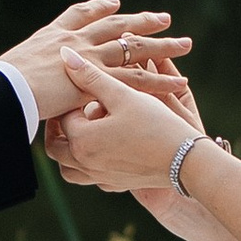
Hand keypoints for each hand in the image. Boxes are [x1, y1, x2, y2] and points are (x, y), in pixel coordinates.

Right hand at [0, 0, 191, 126]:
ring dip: (162, 46)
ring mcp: (91, 57)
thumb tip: (12, 83)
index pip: (80, 14)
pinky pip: (138, 79)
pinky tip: (180, 81)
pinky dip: (161, 81)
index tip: (114, 3)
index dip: (99, 8)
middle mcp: (77, 40)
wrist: (6, 89)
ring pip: (134, 48)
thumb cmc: (1, 85)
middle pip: (116, 25)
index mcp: (54, 36)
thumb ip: (22, 71)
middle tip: (163, 18)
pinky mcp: (101, 78)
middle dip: (141, 21)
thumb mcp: (11, 70)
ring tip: (186, 44)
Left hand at [55, 45, 217, 197]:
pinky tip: (100, 149)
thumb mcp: (123, 95)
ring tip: (78, 132)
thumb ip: (92, 76)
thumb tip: (66, 55)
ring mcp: (98, 178)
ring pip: (68, 169)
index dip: (68, 101)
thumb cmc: (156, 124)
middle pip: (55, 147)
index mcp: (82, 140)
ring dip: (68, 151)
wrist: (185, 161)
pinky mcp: (114, 185)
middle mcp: (84, 163)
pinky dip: (86, 164)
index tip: (77, 90)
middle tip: (68, 111)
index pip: (61, 117)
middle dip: (57, 129)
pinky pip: (89, 178)